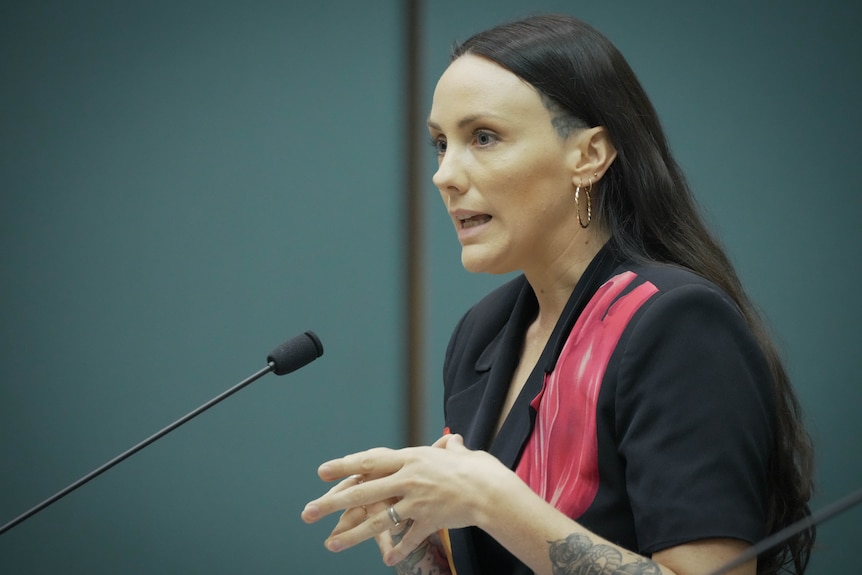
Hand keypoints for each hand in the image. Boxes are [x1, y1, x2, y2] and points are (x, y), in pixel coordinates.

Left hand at [301, 434, 508, 564]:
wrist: (493, 491)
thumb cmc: (477, 468)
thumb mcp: (458, 452)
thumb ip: (449, 448)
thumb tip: (452, 442)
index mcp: (411, 458)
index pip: (370, 461)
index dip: (345, 465)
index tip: (322, 471)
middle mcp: (408, 479)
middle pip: (363, 492)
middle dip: (332, 504)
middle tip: (308, 513)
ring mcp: (416, 502)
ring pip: (377, 521)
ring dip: (352, 535)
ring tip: (331, 545)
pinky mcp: (428, 521)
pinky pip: (407, 539)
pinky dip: (397, 551)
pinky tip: (387, 560)